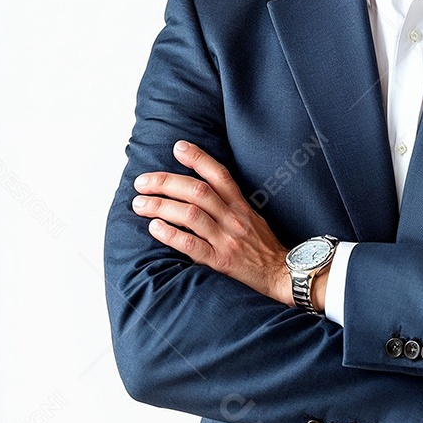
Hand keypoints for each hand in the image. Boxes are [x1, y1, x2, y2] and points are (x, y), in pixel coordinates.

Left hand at [131, 140, 291, 304]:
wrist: (282, 275)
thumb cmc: (264, 247)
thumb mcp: (252, 218)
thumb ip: (230, 204)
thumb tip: (203, 189)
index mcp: (241, 206)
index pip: (219, 175)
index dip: (199, 158)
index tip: (178, 147)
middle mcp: (234, 218)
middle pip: (198, 192)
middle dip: (166, 182)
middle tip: (142, 182)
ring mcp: (227, 239)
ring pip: (191, 215)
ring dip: (161, 206)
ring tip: (139, 204)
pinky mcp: (221, 261)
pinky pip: (193, 245)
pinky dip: (171, 235)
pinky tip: (154, 228)